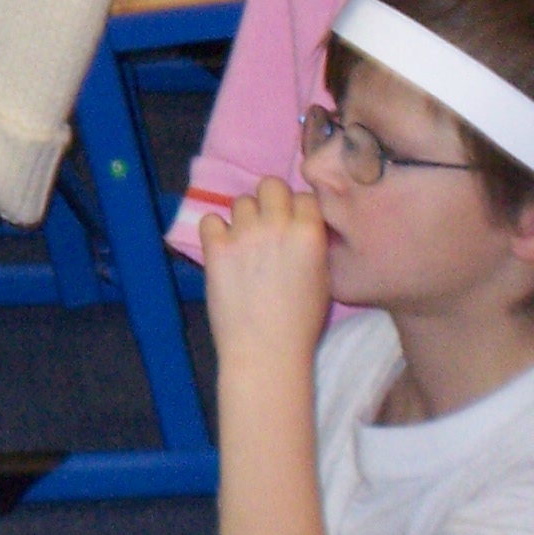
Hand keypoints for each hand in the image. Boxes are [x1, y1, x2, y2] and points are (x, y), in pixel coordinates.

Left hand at [202, 176, 332, 365]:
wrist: (266, 349)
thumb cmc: (301, 322)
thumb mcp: (323, 277)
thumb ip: (312, 244)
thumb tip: (303, 225)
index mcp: (310, 234)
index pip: (305, 196)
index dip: (299, 209)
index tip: (295, 225)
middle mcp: (277, 226)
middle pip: (270, 185)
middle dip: (271, 201)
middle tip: (269, 225)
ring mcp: (244, 235)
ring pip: (241, 201)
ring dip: (244, 217)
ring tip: (246, 243)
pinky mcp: (215, 247)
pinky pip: (210, 219)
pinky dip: (216, 231)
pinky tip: (223, 249)